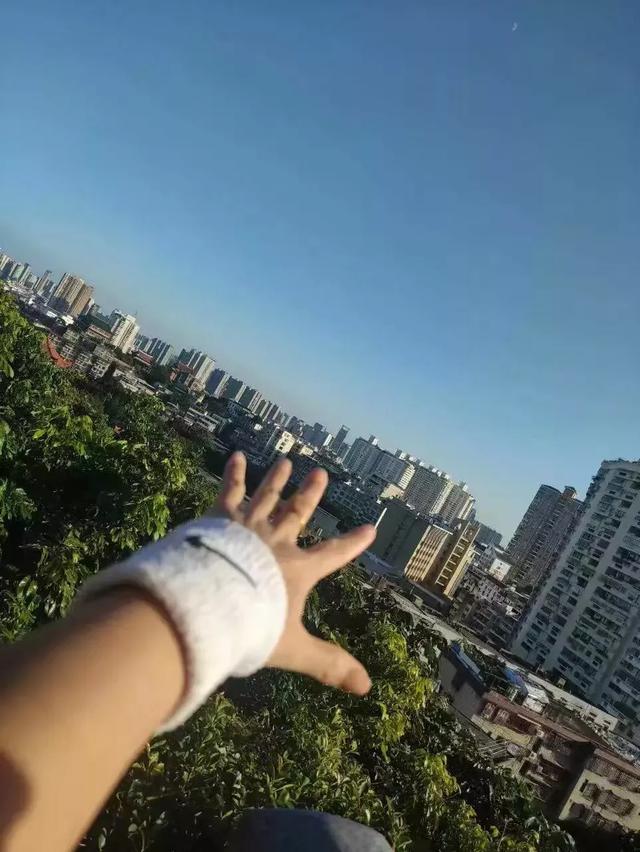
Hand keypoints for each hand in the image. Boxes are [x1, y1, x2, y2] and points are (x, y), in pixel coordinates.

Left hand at [215, 452, 375, 694]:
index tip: (369, 529)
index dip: (352, 543)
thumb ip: (329, 665)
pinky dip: (233, 474)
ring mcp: (247, 526)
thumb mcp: (294, 650)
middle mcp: (276, 541)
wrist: (209, 605)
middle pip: (297, 514)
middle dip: (310, 495)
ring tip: (286, 461)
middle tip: (321, 473)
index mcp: (297, 570)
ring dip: (277, 480)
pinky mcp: (218, 519)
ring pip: (266, 498)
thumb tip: (367, 688)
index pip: (332, 555)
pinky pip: (228, 491)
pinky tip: (236, 456)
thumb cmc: (251, 628)